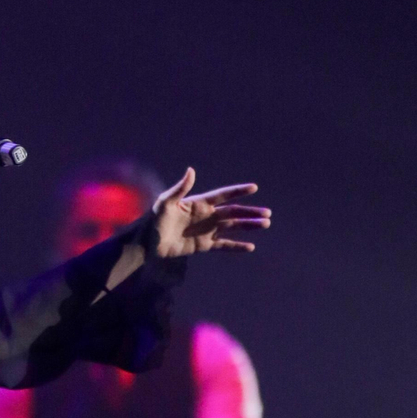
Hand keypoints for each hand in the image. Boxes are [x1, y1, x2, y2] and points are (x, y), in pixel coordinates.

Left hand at [150, 168, 271, 258]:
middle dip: (250, 212)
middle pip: (233, 213)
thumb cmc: (154, 220)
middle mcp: (206, 215)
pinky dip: (236, 246)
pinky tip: (250, 247)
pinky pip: (224, 245)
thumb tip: (191, 170)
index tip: (254, 188)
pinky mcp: (203, 245)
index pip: (223, 195)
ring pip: (232, 227)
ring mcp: (206, 230)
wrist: (148, 243)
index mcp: (199, 203)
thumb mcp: (165, 203)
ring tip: (265, 224)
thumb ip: (180, 188)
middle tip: (268, 213)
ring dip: (249, 226)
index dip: (238, 191)